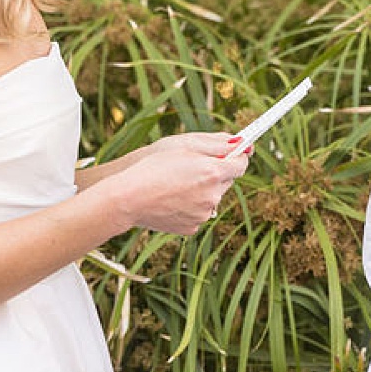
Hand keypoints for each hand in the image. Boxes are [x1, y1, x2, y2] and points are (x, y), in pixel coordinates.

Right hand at [107, 132, 248, 234]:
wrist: (128, 198)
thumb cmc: (152, 166)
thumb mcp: (184, 145)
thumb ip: (217, 143)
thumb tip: (242, 144)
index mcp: (213, 172)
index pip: (241, 164)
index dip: (237, 156)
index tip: (231, 153)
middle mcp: (213, 196)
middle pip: (226, 181)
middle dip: (216, 173)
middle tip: (192, 167)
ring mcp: (203, 214)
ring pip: (212, 198)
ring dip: (203, 190)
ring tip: (176, 184)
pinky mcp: (192, 228)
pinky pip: (199, 213)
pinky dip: (191, 206)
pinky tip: (172, 199)